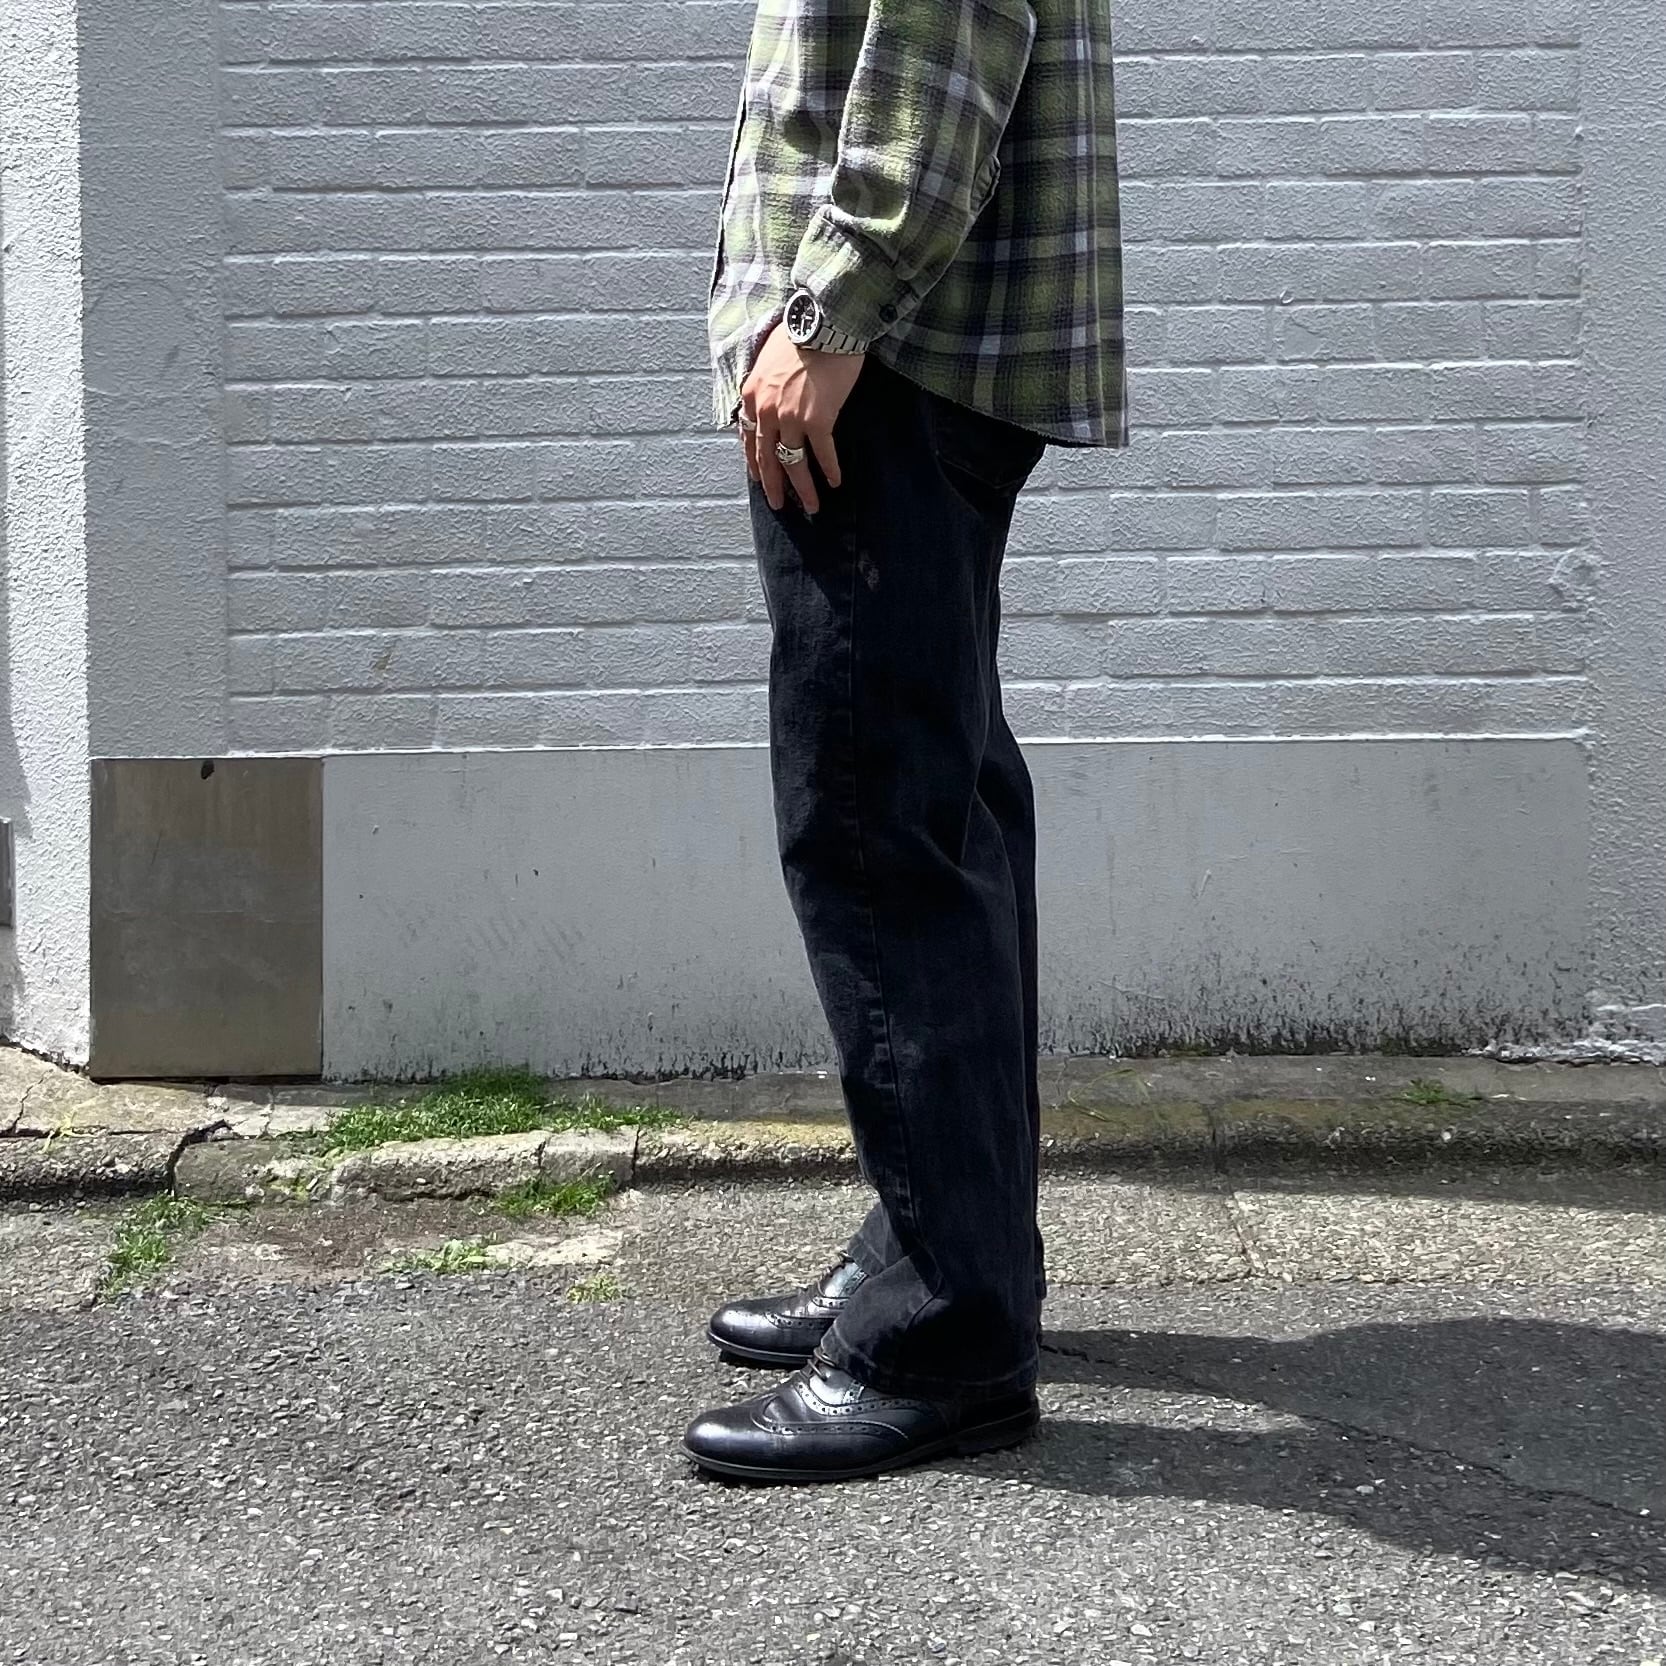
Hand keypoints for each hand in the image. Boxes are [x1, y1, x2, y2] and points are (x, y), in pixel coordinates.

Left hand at [740, 325, 865, 514]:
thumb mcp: (768, 358)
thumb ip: (765, 385)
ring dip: (803, 489)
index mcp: (752, 395)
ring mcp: (791, 418)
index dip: (755, 462)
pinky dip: (829, 470)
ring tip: (811, 506)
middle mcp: (766, 411)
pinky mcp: (817, 420)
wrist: (825, 321)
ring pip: (794, 463)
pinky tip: (835, 482)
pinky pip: (822, 453)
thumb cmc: (802, 332)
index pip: (749, 438)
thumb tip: (772, 401)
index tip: (760, 480)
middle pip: (768, 458)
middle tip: (779, 505)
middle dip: (774, 486)